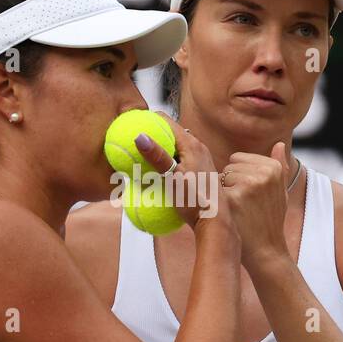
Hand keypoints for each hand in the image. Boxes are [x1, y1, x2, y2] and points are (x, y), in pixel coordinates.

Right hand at [132, 114, 227, 231]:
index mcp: (191, 144)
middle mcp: (197, 147)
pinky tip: (151, 173)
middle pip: (168, 132)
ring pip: (172, 147)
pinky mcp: (196, 172)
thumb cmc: (195, 201)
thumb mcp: (172, 178)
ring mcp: (198, 160)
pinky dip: (163, 162)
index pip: (165, 120)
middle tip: (128, 139)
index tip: (128, 124)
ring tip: (136, 155)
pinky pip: (175, 160)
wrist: (214, 222)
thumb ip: (157, 157)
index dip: (146, 119)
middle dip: (149, 134)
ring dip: (156, 149)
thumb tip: (139, 136)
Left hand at [219, 141, 293, 269]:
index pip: (238, 158)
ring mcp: (248, 184)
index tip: (250, 195)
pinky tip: (228, 214)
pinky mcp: (233, 197)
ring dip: (223, 192)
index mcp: (274, 168)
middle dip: (230, 183)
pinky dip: (216, 201)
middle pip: (228, 167)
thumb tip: (280, 144)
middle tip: (243, 205)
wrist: (265, 251)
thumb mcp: (280, 192)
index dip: (238, 177)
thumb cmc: (269, 221)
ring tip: (238, 210)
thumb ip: (279, 166)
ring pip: (219, 177)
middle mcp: (263, 173)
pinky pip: (213, 190)